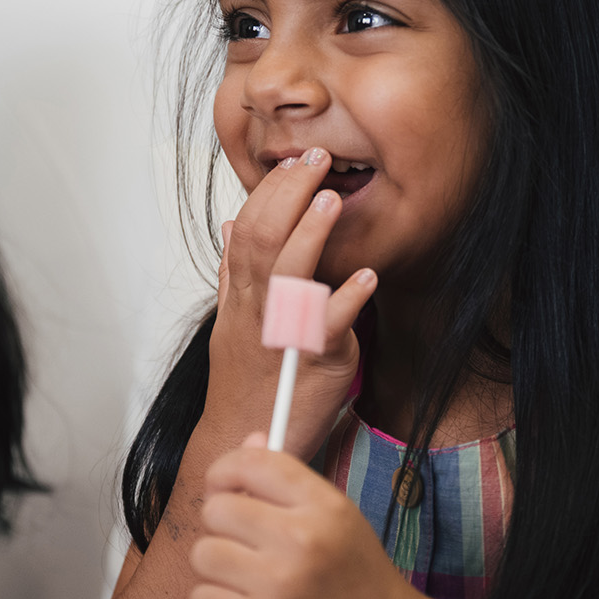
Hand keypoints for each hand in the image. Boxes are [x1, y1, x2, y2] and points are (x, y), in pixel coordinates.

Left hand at [189, 434, 424, 598]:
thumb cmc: (360, 580)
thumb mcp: (339, 520)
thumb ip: (291, 484)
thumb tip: (250, 441)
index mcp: (324, 506)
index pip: (254, 464)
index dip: (226, 470)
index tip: (224, 486)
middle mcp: (302, 539)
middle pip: (217, 509)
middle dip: (220, 525)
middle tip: (240, 542)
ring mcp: (279, 585)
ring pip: (203, 554)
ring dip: (216, 568)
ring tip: (244, 579)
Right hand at [205, 147, 377, 460]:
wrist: (240, 440)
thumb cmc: (245, 385)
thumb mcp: (231, 323)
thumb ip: (234, 274)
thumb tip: (232, 227)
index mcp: (240, 296)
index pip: (246, 228)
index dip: (270, 191)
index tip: (295, 160)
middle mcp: (254, 310)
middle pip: (260, 239)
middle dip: (288, 194)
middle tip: (316, 158)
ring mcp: (279, 336)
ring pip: (285, 276)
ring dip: (309, 235)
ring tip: (331, 199)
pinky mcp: (308, 365)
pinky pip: (325, 330)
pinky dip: (346, 301)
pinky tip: (366, 279)